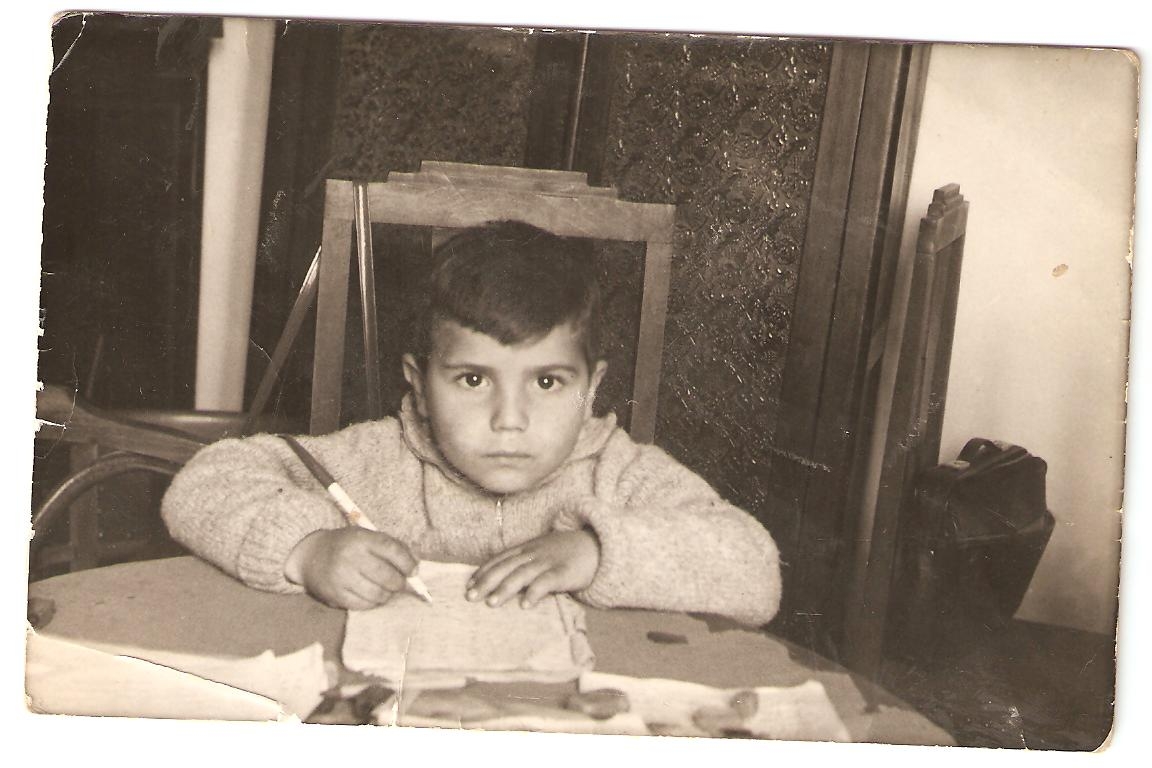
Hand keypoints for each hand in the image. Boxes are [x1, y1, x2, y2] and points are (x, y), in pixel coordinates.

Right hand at [285, 527, 416, 609]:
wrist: (310, 555)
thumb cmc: (347, 546)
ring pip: (378, 594)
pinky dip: (373, 602)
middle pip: (387, 577)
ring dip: (387, 594)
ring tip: (386, 589)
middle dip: (400, 583)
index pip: (392, 550)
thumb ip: (392, 547)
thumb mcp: (366, 536)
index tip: (413, 571)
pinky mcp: (335, 595)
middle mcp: (350, 557)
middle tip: (400, 583)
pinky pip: (364, 605)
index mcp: (361, 538)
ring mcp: (342, 578)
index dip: (407, 563)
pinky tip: (372, 594)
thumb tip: (415, 568)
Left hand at [467, 529, 599, 608]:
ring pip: (522, 574)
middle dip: (486, 582)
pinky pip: (547, 582)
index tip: (468, 585)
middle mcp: (534, 553)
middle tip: (470, 597)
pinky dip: (535, 592)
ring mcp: (549, 562)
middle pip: (506, 567)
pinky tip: (525, 605)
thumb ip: (524, 561)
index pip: (500, 559)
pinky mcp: (564, 572)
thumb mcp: (541, 551)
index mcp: (527, 548)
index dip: (484, 572)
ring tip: (491, 603)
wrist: (596, 545)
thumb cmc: (566, 552)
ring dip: (505, 589)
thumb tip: (501, 580)